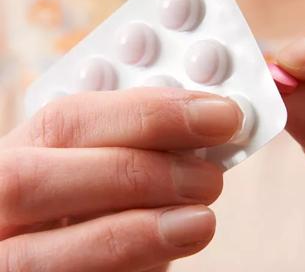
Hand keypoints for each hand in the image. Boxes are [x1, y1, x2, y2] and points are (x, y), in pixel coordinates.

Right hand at [0, 87, 241, 270]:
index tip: (218, 114)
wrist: (71, 257)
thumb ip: (138, 150)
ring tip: (200, 221)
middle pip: (34, 180)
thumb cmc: (93, 209)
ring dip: (135, 232)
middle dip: (137, 172)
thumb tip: (205, 130)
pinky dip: (126, 268)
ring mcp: (2, 258)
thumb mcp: (107, 170)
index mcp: (20, 155)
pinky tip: (170, 255)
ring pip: (37, 254)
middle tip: (210, 176)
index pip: (67, 119)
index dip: (149, 113)